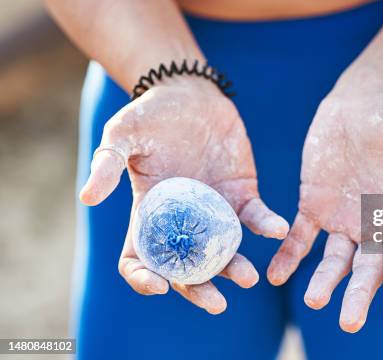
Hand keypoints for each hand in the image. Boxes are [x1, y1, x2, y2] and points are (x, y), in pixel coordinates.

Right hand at [79, 77, 288, 313]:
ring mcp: (215, 210)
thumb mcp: (123, 134)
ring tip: (250, 277)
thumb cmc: (151, 114)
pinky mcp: (242, 193)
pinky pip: (256, 217)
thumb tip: (88, 197)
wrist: (190, 94)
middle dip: (201, 288)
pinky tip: (278, 230)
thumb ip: (108, 163)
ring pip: (226, 249)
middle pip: (189, 266)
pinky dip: (266, 225)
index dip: (144, 277)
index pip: (142, 257)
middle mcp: (183, 220)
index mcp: (150, 214)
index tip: (158, 286)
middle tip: (218, 303)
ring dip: (236, 266)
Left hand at [267, 72, 382, 331]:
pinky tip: (276, 275)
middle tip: (348, 323)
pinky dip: (289, 256)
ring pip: (332, 261)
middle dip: (358, 297)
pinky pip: (299, 236)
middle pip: (367, 272)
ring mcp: (341, 217)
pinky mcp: (313, 203)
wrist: (363, 99)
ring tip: (313, 299)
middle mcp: (371, 225)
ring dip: (323, 282)